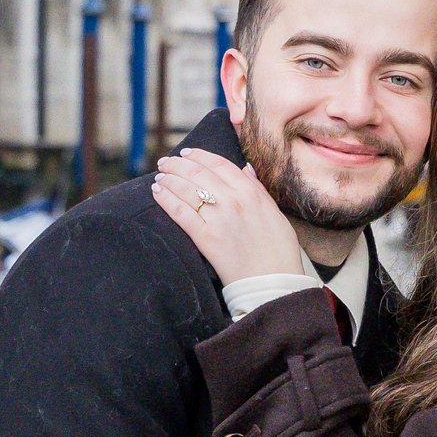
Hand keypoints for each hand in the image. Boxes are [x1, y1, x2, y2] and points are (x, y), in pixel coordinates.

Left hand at [151, 150, 301, 286]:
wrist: (272, 282)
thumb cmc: (278, 250)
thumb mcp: (275, 213)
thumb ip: (258, 189)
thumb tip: (245, 168)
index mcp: (251, 192)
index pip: (219, 163)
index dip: (199, 155)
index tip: (186, 153)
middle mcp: (233, 200)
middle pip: (198, 172)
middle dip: (178, 164)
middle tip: (165, 162)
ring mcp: (218, 218)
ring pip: (186, 189)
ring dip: (169, 178)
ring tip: (160, 176)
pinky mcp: (206, 238)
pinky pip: (180, 212)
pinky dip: (166, 199)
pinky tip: (157, 192)